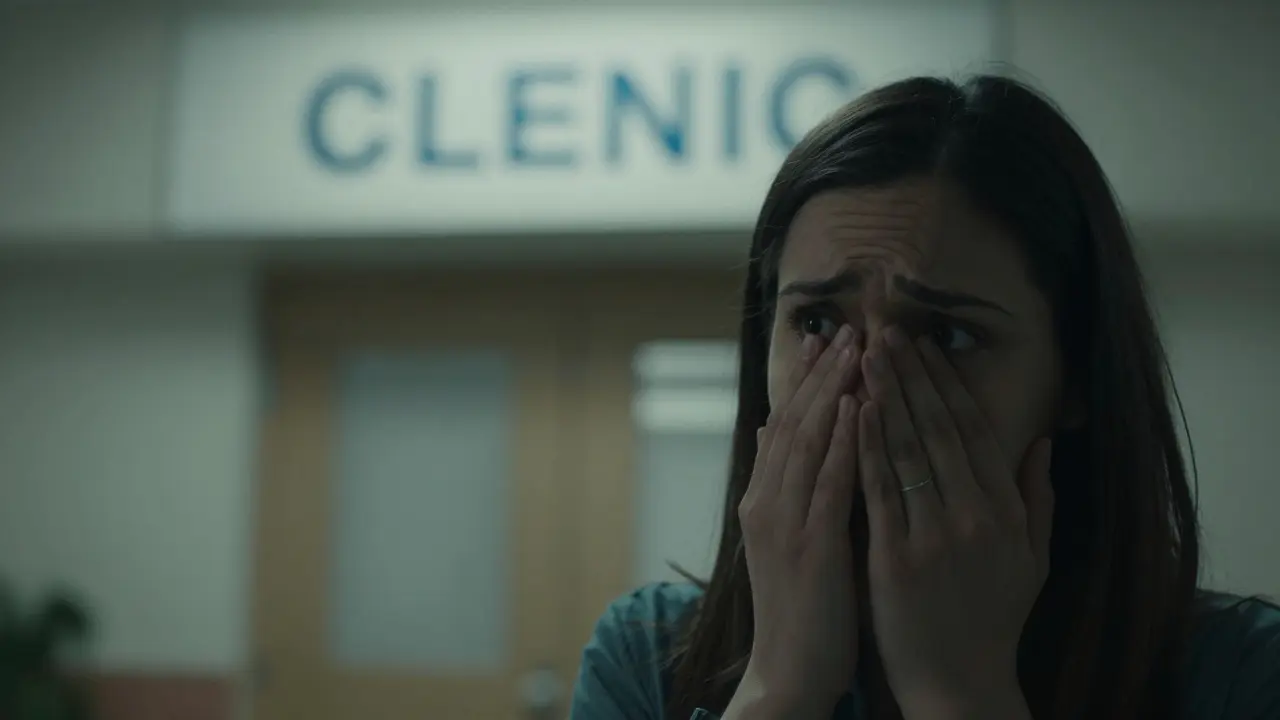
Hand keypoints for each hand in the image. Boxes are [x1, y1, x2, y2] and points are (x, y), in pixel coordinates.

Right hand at [725, 325, 862, 718]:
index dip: (806, 381)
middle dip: (821, 373)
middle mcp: (767, 503)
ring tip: (854, 348)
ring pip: (807, 442)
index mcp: (764, 501)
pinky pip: (827, 482)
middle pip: (794, 423)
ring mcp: (784, 523)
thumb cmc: (800, 608)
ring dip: (832, 391)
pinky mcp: (810, 546)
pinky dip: (840, 441)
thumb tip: (774, 431)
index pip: (786, 427)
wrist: (789, 670)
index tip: (826, 339)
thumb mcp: (784, 539)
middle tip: (845, 327)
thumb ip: (781, 485)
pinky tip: (855, 407)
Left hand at [858, 328, 1051, 718]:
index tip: (926, 346)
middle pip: (937, 430)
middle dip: (911, 375)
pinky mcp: (895, 558)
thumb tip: (1041, 440)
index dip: (947, 384)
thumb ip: (1038, 498)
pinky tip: (852, 412)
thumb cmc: (994, 620)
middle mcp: (974, 516)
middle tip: (887, 330)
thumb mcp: (1034, 560)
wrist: (961, 684)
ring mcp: (934, 537)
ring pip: (905, 451)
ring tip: (866, 354)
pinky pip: (877, 492)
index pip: (973, 431)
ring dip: (883, 396)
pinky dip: (864, 448)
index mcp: (1005, 512)